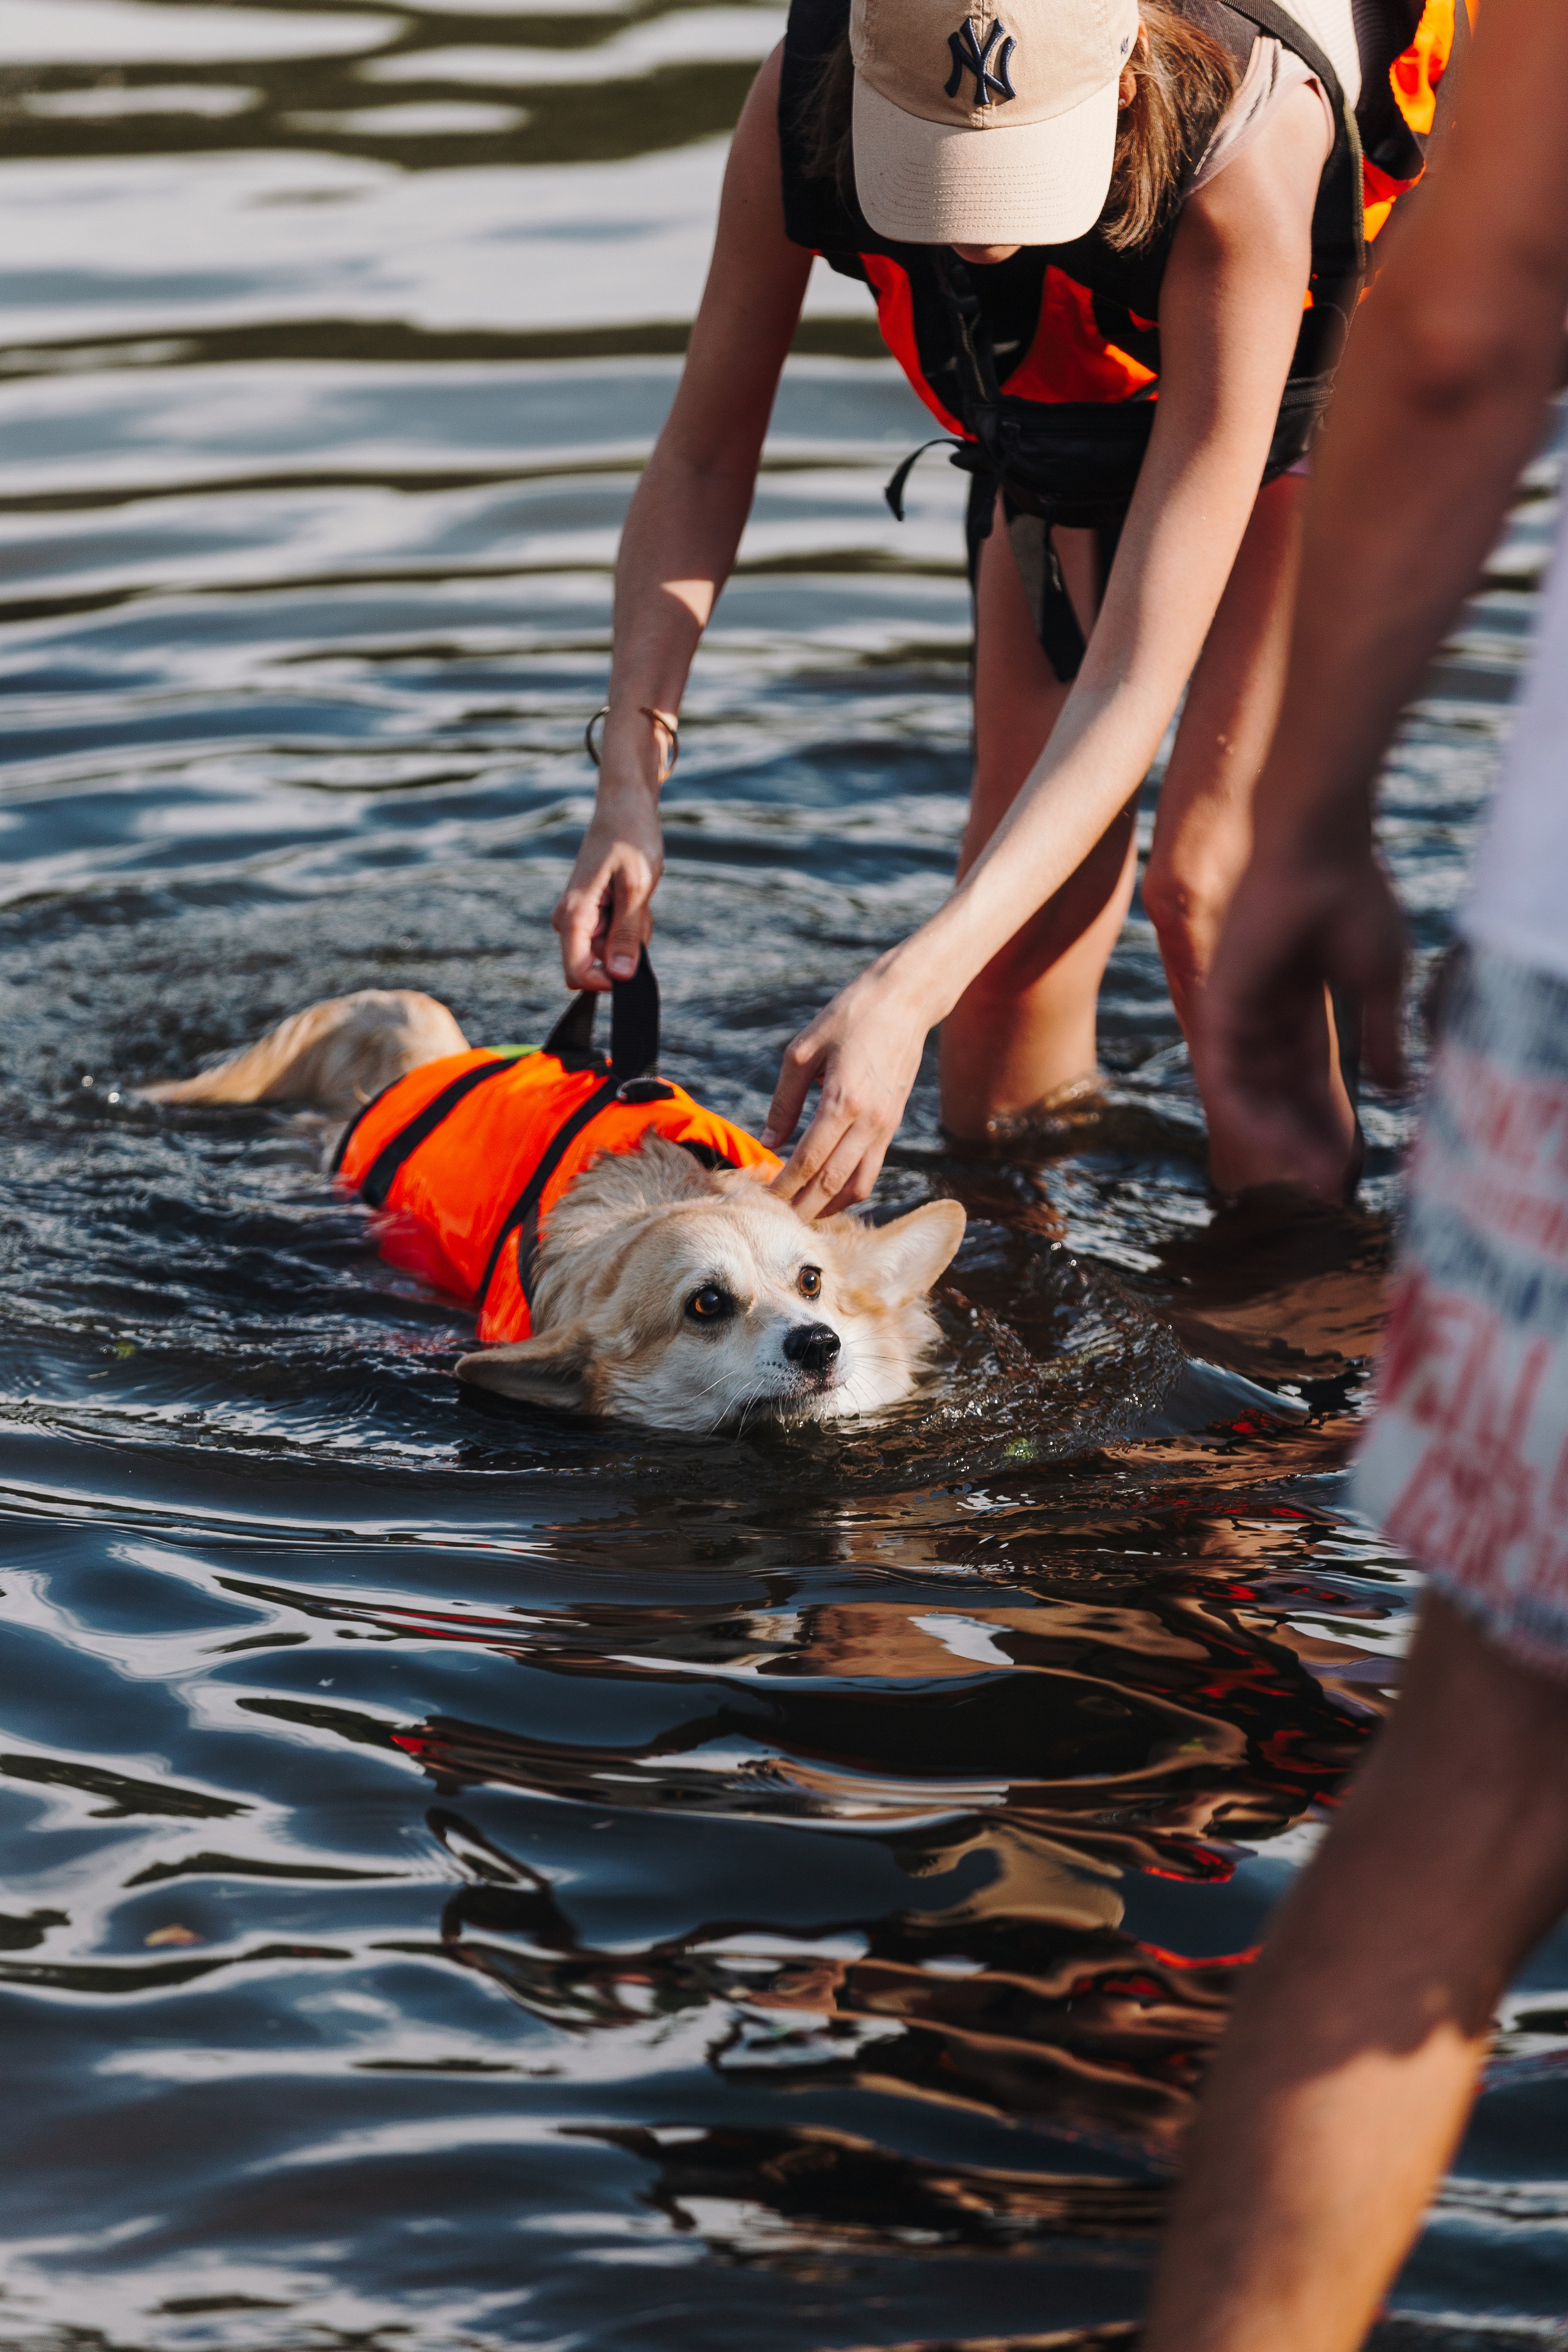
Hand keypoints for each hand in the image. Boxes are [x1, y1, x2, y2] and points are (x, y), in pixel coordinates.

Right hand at [552, 787, 663, 992]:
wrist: (625, 808)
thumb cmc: (631, 839)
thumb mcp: (636, 889)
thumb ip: (627, 935)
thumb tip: (621, 976)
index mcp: (574, 915)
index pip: (576, 973)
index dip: (605, 982)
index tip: (633, 967)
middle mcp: (568, 919)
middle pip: (597, 963)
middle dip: (626, 948)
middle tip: (639, 908)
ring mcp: (579, 916)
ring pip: (608, 949)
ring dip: (631, 933)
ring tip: (637, 895)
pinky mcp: (591, 911)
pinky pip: (613, 934)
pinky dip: (630, 922)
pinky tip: (634, 895)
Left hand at [762, 954, 932, 1218]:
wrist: (905, 1002)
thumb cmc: (848, 1016)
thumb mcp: (803, 1051)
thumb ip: (785, 1100)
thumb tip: (768, 1141)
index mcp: (842, 1100)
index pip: (807, 1160)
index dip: (782, 1186)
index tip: (760, 1199)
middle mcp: (868, 1120)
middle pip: (830, 1183)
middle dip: (800, 1207)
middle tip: (773, 1222)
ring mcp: (885, 1126)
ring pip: (856, 1186)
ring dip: (827, 1207)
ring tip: (799, 1216)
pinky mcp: (893, 1125)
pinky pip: (871, 1171)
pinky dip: (848, 1191)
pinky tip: (826, 1193)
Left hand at [1202, 837, 1406, 1199]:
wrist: (1320, 852)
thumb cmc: (1353, 899)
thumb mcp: (1378, 981)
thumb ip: (1380, 1035)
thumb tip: (1394, 1088)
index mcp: (1297, 1008)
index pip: (1307, 1084)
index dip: (1327, 1126)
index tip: (1351, 1168)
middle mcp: (1262, 1017)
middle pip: (1277, 1100)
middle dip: (1305, 1146)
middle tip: (1332, 1190)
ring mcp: (1237, 1015)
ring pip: (1252, 1100)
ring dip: (1283, 1142)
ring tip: (1318, 1179)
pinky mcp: (1217, 1009)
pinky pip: (1224, 1082)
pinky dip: (1252, 1117)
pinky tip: (1283, 1147)